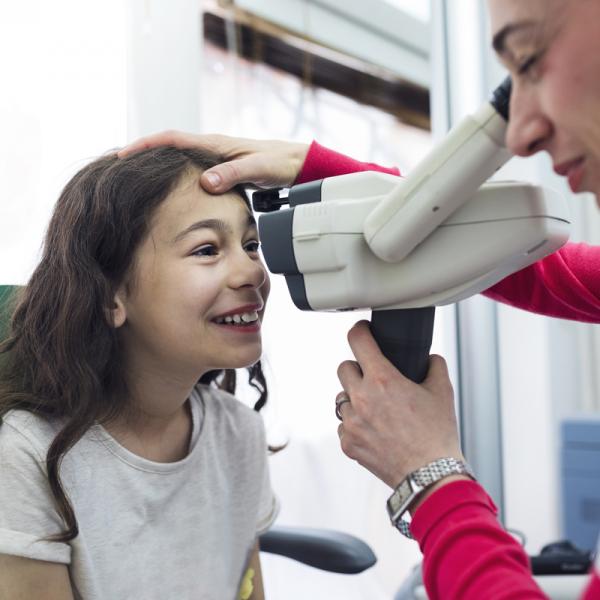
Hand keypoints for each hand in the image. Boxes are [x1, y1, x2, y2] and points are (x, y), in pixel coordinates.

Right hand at [118, 131, 309, 193]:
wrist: (295, 164)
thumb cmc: (278, 163)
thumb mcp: (257, 169)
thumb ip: (232, 174)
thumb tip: (205, 182)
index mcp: (214, 144)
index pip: (171, 139)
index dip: (145, 146)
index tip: (123, 154)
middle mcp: (211, 148)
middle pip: (168, 148)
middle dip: (143, 155)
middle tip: (120, 168)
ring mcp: (215, 159)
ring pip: (178, 161)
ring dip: (158, 167)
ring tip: (137, 180)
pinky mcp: (221, 170)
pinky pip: (191, 171)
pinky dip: (176, 178)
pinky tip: (171, 192)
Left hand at [336, 321, 463, 492]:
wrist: (430, 476)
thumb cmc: (437, 435)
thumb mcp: (443, 392)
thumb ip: (434, 366)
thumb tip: (428, 358)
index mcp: (382, 380)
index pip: (357, 341)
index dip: (360, 331)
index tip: (362, 331)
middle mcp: (361, 398)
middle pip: (344, 368)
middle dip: (358, 368)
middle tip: (374, 377)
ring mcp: (351, 423)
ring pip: (342, 397)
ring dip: (355, 397)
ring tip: (377, 408)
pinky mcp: (347, 443)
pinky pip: (343, 424)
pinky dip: (355, 423)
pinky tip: (374, 429)